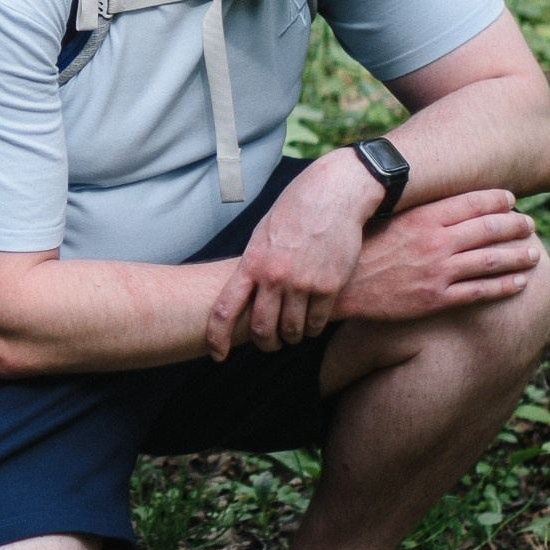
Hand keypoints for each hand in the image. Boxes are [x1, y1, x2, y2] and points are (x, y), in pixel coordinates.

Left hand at [205, 148, 376, 354]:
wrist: (333, 194)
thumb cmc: (294, 212)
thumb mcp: (262, 234)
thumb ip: (253, 264)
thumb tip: (243, 291)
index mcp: (251, 263)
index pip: (223, 310)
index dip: (216, 338)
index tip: (217, 355)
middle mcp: (274, 276)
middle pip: (262, 329)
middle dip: (265, 343)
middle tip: (271, 344)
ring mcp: (302, 282)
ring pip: (292, 331)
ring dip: (292, 337)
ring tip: (295, 333)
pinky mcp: (329, 285)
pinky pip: (318, 322)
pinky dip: (315, 328)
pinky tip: (314, 322)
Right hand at [335, 191, 547, 328]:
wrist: (339, 287)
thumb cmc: (359, 248)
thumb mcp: (385, 218)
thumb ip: (413, 207)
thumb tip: (433, 193)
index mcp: (423, 217)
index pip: (472, 203)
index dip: (497, 200)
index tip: (511, 199)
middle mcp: (435, 242)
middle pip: (489, 229)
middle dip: (515, 225)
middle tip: (529, 224)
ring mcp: (438, 272)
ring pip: (492, 260)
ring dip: (518, 255)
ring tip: (533, 253)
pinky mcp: (436, 299)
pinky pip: (480, 291)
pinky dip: (505, 286)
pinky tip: (520, 283)